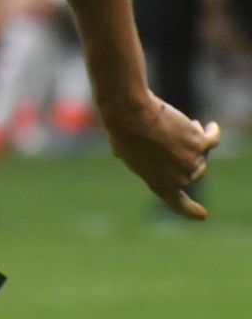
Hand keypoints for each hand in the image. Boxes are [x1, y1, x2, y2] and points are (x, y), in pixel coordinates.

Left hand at [104, 94, 222, 219]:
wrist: (131, 117)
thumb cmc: (123, 132)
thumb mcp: (123, 153)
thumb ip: (133, 159)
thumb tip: (120, 154)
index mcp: (160, 185)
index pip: (178, 203)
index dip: (191, 210)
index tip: (202, 215)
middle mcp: (180, 179)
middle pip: (192, 169)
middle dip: (184, 155)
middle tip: (172, 138)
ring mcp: (192, 162)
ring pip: (200, 151)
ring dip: (193, 137)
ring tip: (182, 124)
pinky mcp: (200, 144)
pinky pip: (212, 140)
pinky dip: (212, 133)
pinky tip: (211, 127)